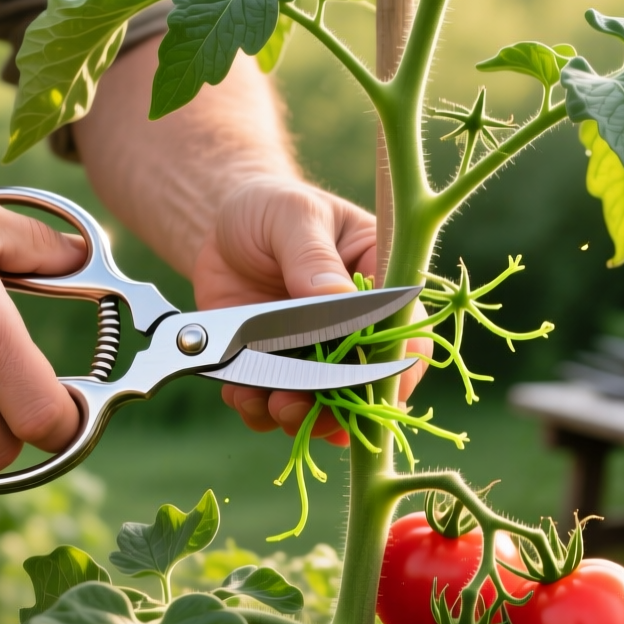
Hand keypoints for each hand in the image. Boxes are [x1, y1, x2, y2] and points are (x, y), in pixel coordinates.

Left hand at [190, 176, 428, 441]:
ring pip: (318, 404)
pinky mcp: (271, 368)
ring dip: (298, 416)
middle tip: (303, 404)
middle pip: (363, 384)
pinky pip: (270, 404)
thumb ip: (313, 258)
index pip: (403, 333)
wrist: (220, 223)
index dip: (393, 369)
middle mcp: (351, 329)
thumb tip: (336, 297)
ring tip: (273, 406)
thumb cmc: (271, 207)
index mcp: (378, 282)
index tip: (369, 387)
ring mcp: (311, 354)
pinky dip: (257, 411)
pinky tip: (242, 396)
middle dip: (338, 406)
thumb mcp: (294, 217)